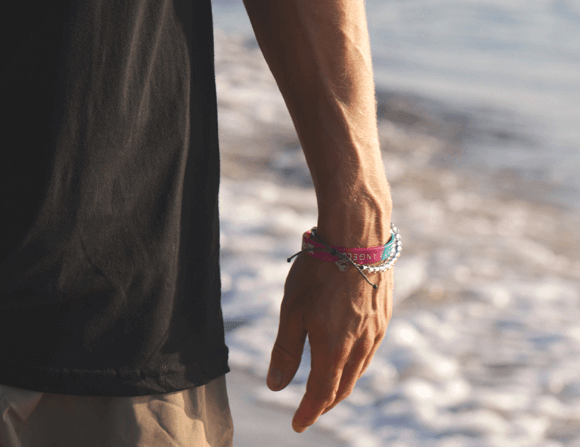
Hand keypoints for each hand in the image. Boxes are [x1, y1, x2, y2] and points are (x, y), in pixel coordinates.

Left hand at [266, 251, 392, 431]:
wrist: (356, 237)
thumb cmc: (318, 270)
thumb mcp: (291, 309)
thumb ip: (285, 351)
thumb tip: (276, 387)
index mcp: (334, 349)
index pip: (322, 394)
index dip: (309, 412)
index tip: (297, 424)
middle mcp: (360, 347)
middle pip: (343, 388)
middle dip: (325, 403)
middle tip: (310, 410)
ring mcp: (376, 332)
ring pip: (359, 371)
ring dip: (341, 385)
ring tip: (326, 388)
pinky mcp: (384, 316)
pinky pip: (369, 351)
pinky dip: (355, 365)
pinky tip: (347, 356)